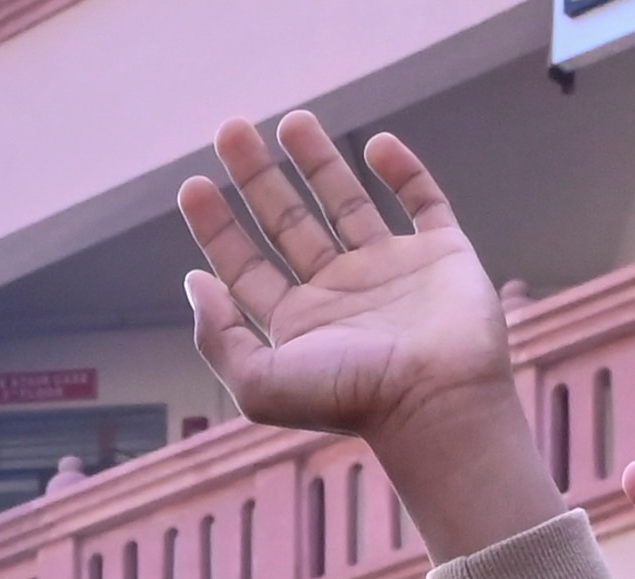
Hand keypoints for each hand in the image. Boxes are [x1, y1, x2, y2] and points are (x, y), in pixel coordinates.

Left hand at [177, 115, 555, 558]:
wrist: (436, 403)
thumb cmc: (349, 400)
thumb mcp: (260, 383)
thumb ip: (218, 337)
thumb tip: (194, 282)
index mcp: (297, 324)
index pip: (245, 266)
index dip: (216, 227)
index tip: (193, 185)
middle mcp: (340, 294)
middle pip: (288, 223)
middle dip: (257, 178)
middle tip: (231, 130)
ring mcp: (391, 272)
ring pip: (348, 203)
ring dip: (319, 162)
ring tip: (291, 120)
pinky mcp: (441, 256)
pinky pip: (422, 202)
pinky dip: (404, 171)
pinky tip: (377, 145)